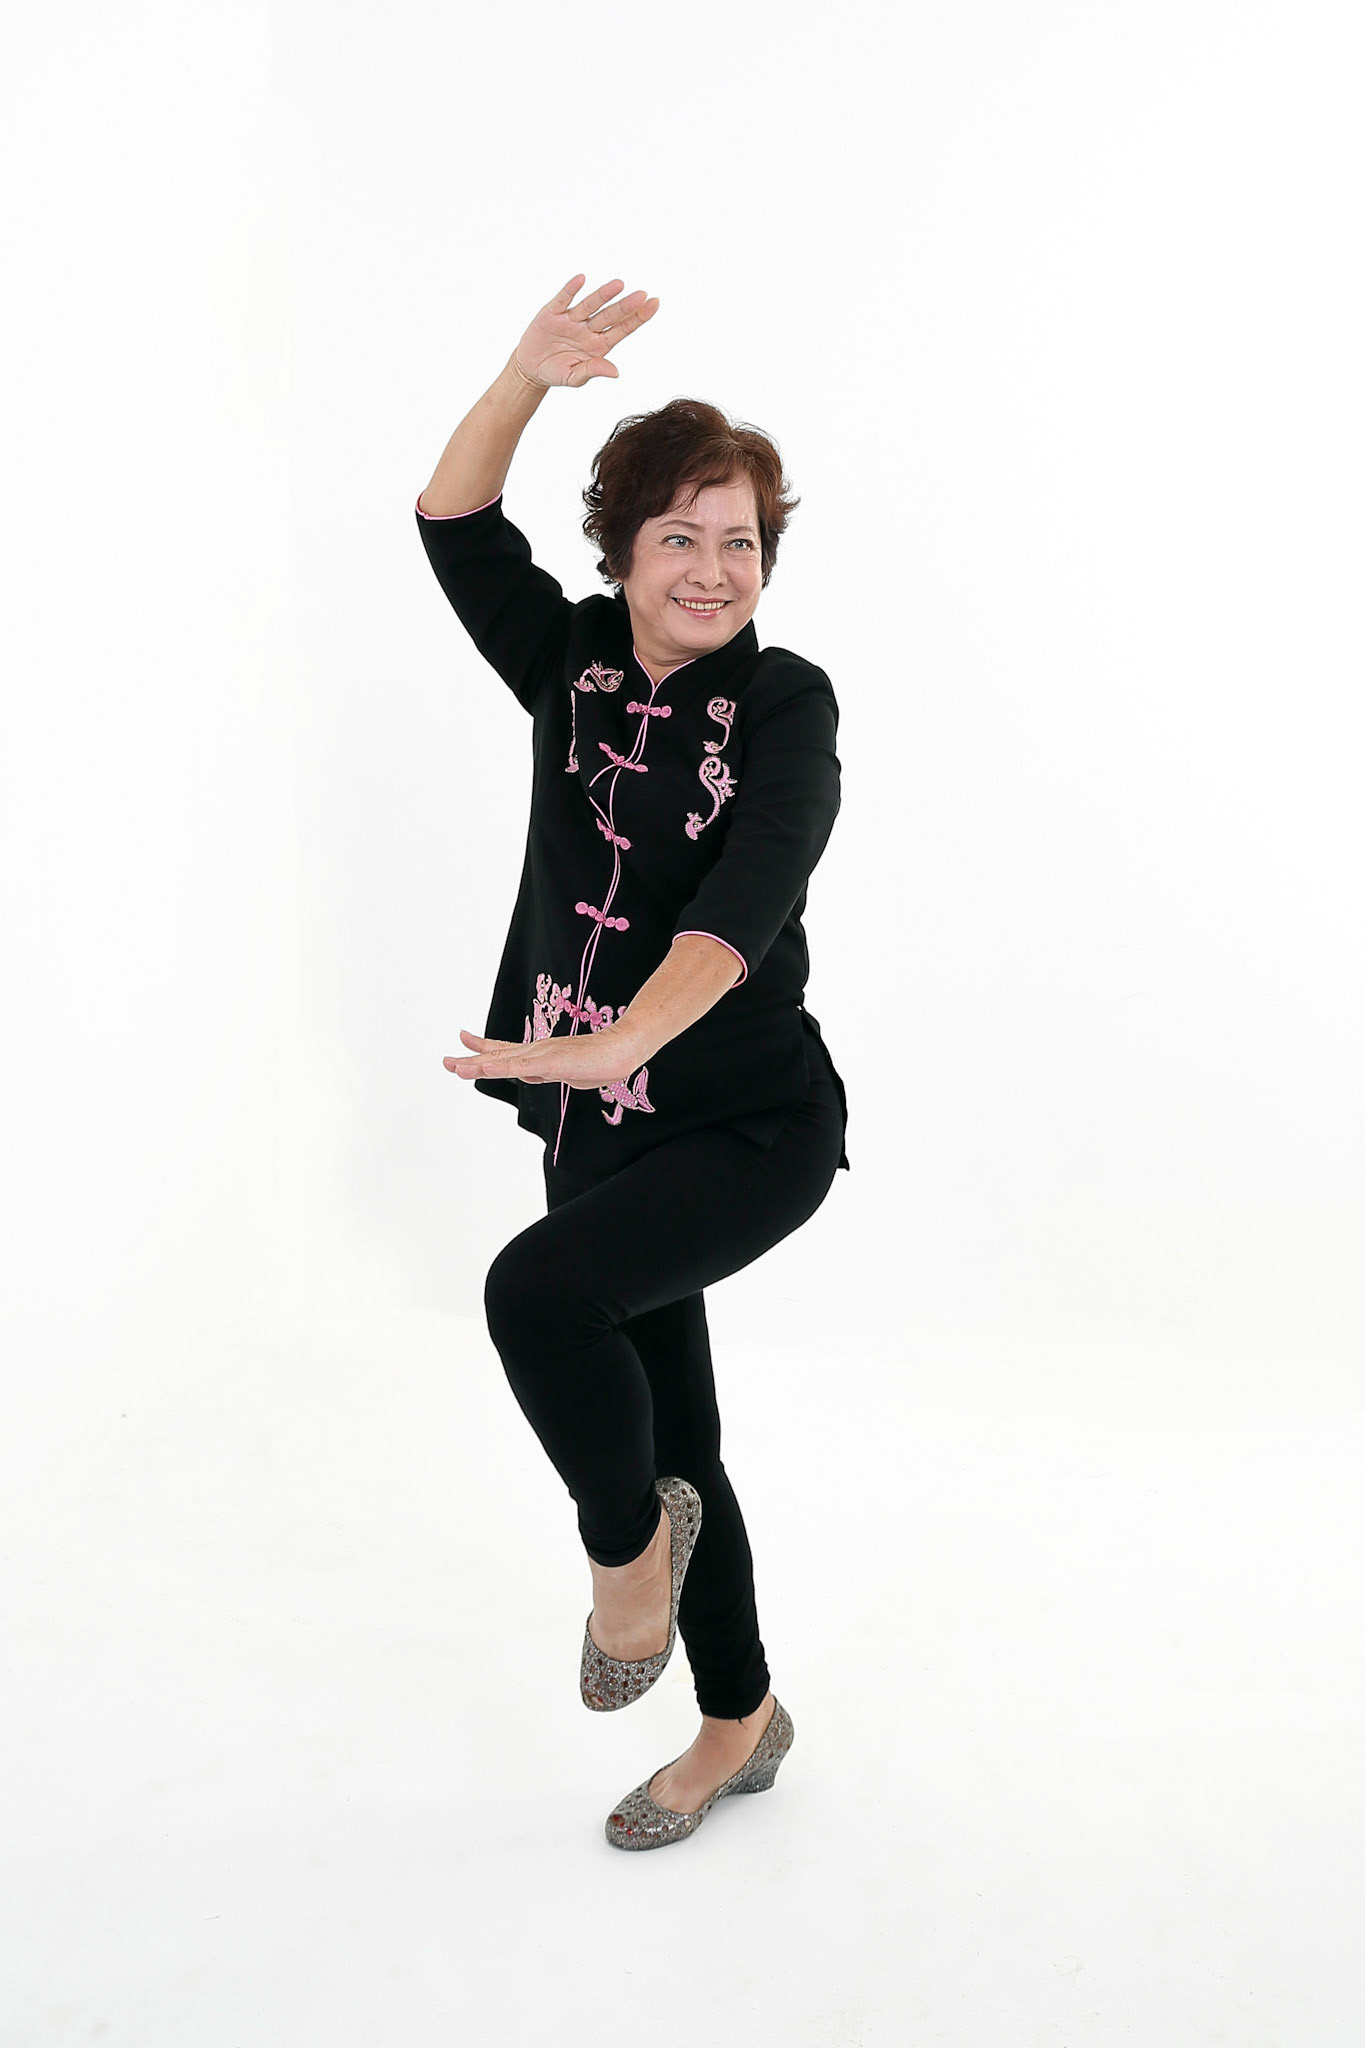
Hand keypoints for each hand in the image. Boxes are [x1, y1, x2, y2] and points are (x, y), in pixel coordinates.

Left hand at [443, 1020, 649, 1088]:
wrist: (623, 1048)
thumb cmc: (600, 1061)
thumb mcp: (566, 1072)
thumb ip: (545, 1073)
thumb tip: (529, 1075)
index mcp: (538, 1054)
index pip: (504, 1049)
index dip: (481, 1046)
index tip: (461, 1038)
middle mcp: (536, 1051)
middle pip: (497, 1055)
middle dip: (469, 1059)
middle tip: (444, 1061)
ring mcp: (543, 1055)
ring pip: (504, 1061)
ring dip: (478, 1064)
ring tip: (455, 1067)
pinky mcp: (552, 1062)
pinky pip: (522, 1066)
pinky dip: (501, 1067)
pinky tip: (485, 1068)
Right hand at [513, 272, 659, 389]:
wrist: (531, 368)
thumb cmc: (557, 371)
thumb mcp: (575, 377)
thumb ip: (594, 371)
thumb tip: (615, 372)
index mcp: (599, 345)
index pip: (623, 329)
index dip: (638, 317)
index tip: (654, 303)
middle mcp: (588, 329)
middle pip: (610, 316)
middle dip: (626, 306)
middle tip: (643, 295)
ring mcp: (571, 319)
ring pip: (590, 305)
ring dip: (603, 295)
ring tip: (619, 284)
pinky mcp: (552, 313)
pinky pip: (563, 299)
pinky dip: (571, 290)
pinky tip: (581, 279)